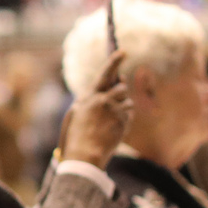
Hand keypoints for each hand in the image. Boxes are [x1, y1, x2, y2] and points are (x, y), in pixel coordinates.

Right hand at [58, 50, 132, 166]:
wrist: (84, 155)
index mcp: (88, 97)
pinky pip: (129, 115)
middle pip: (121, 87)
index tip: (123, 52)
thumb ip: (94, 99)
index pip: (103, 74)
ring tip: (109, 123)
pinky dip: (124, 121)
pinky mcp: (122, 120)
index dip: (114, 62)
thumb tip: (117, 85)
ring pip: (127, 101)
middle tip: (115, 103)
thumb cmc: (78, 137)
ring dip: (123, 109)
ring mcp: (113, 109)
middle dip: (120, 93)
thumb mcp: (79, 114)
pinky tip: (113, 130)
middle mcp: (101, 99)